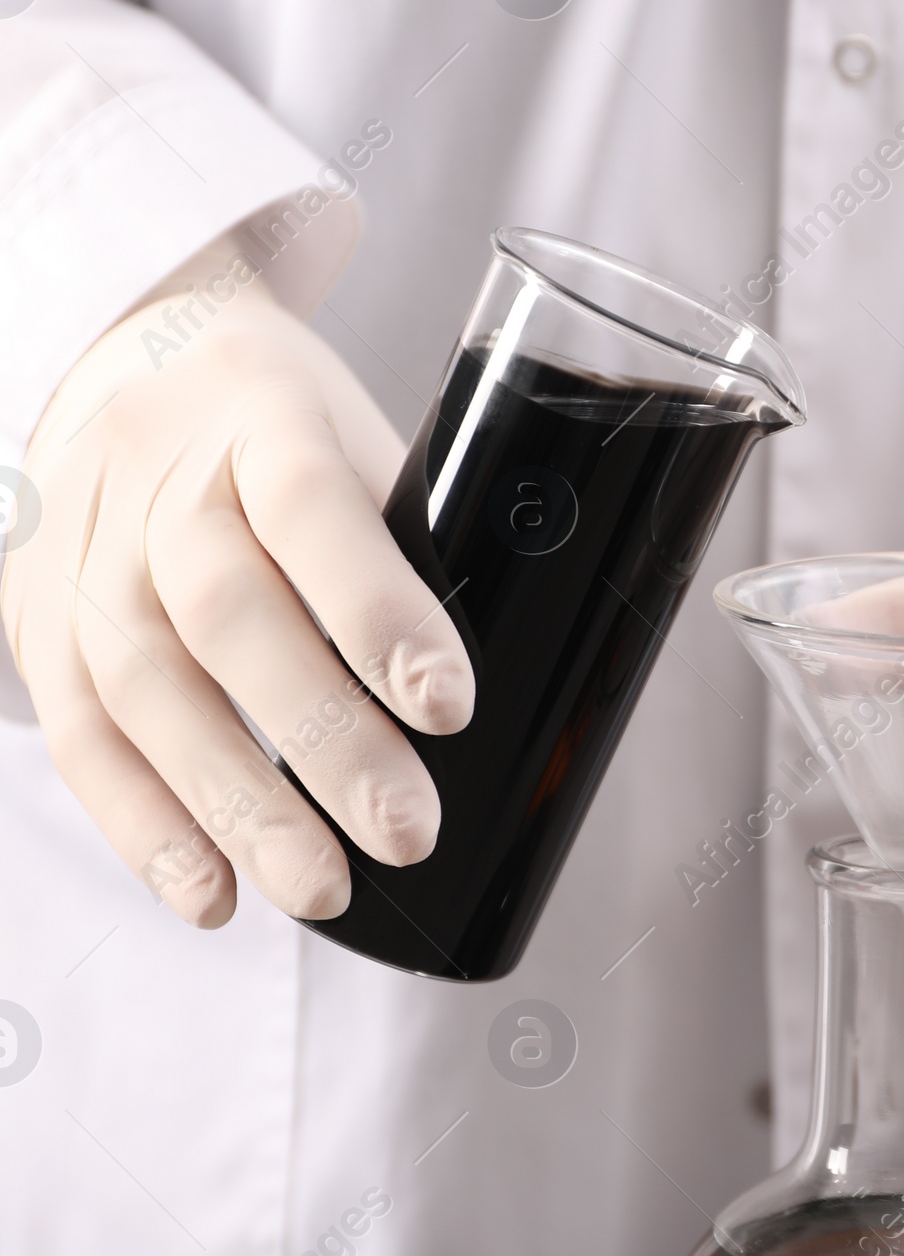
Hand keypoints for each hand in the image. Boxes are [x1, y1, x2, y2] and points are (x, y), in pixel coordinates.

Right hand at [0, 247, 473, 927]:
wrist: (117, 362)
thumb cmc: (274, 423)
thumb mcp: (349, 433)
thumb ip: (405, 538)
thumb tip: (505, 685)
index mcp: (260, 411)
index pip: (313, 507)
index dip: (377, 611)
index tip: (450, 706)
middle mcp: (157, 479)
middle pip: (227, 615)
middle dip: (324, 740)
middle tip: (405, 833)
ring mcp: (84, 553)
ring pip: (146, 687)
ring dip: (235, 807)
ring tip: (318, 890)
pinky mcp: (35, 620)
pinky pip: (81, 735)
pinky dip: (144, 827)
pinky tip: (211, 893)